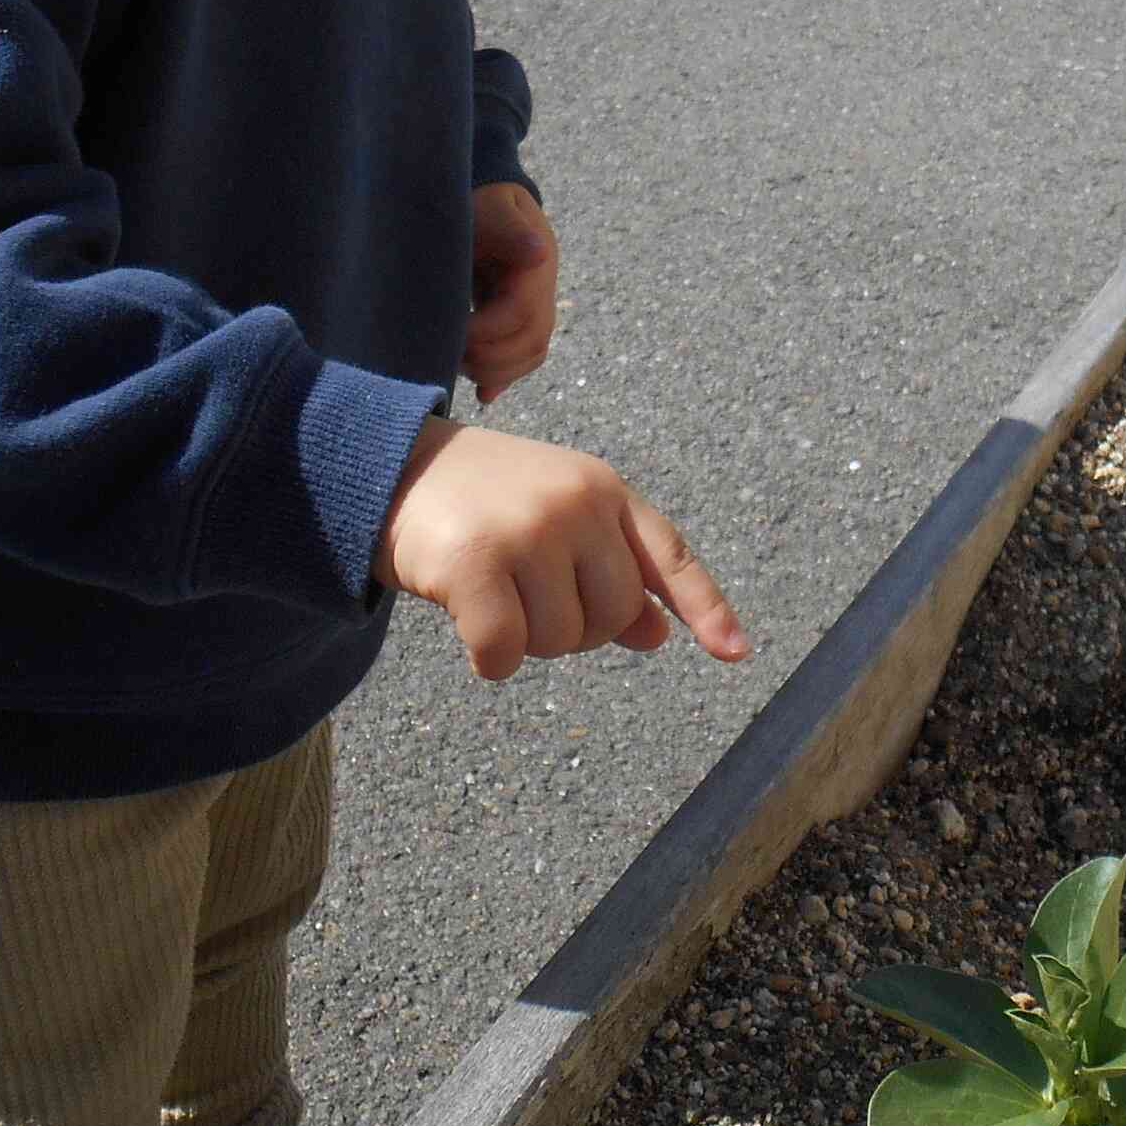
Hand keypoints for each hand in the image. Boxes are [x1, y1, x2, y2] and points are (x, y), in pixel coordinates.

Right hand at [373, 420, 751, 681]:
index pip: (668, 556)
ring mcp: (529, 530)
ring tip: (491, 589)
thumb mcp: (554, 522)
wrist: (390, 467)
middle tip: (524, 596)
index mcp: (603, 490)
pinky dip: (488, 658)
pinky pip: (505, 653)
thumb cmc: (480, 502)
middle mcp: (576, 504)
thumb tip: (656, 634)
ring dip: (523, 640)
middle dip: (570, 629)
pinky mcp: (477, 562)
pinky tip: (465, 621)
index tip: (735, 653)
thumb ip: (606, 572)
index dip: (705, 607)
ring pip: (557, 641)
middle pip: (609, 618)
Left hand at [463, 182, 556, 401]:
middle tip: (450, 353)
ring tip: (459, 363)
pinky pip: (523, 359)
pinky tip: (484, 392)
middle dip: (489, 357)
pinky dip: (504, 378)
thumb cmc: (483, 205)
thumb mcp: (492, 209)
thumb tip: (537, 253)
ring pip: (531, 356)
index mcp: (536, 268)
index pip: (520, 314)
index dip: (487, 331)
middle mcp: (543, 293)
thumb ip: (510, 230)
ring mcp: (536, 309)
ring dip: (496, 370)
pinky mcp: (521, 323)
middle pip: (531, 343)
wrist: (489, 207)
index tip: (453, 331)